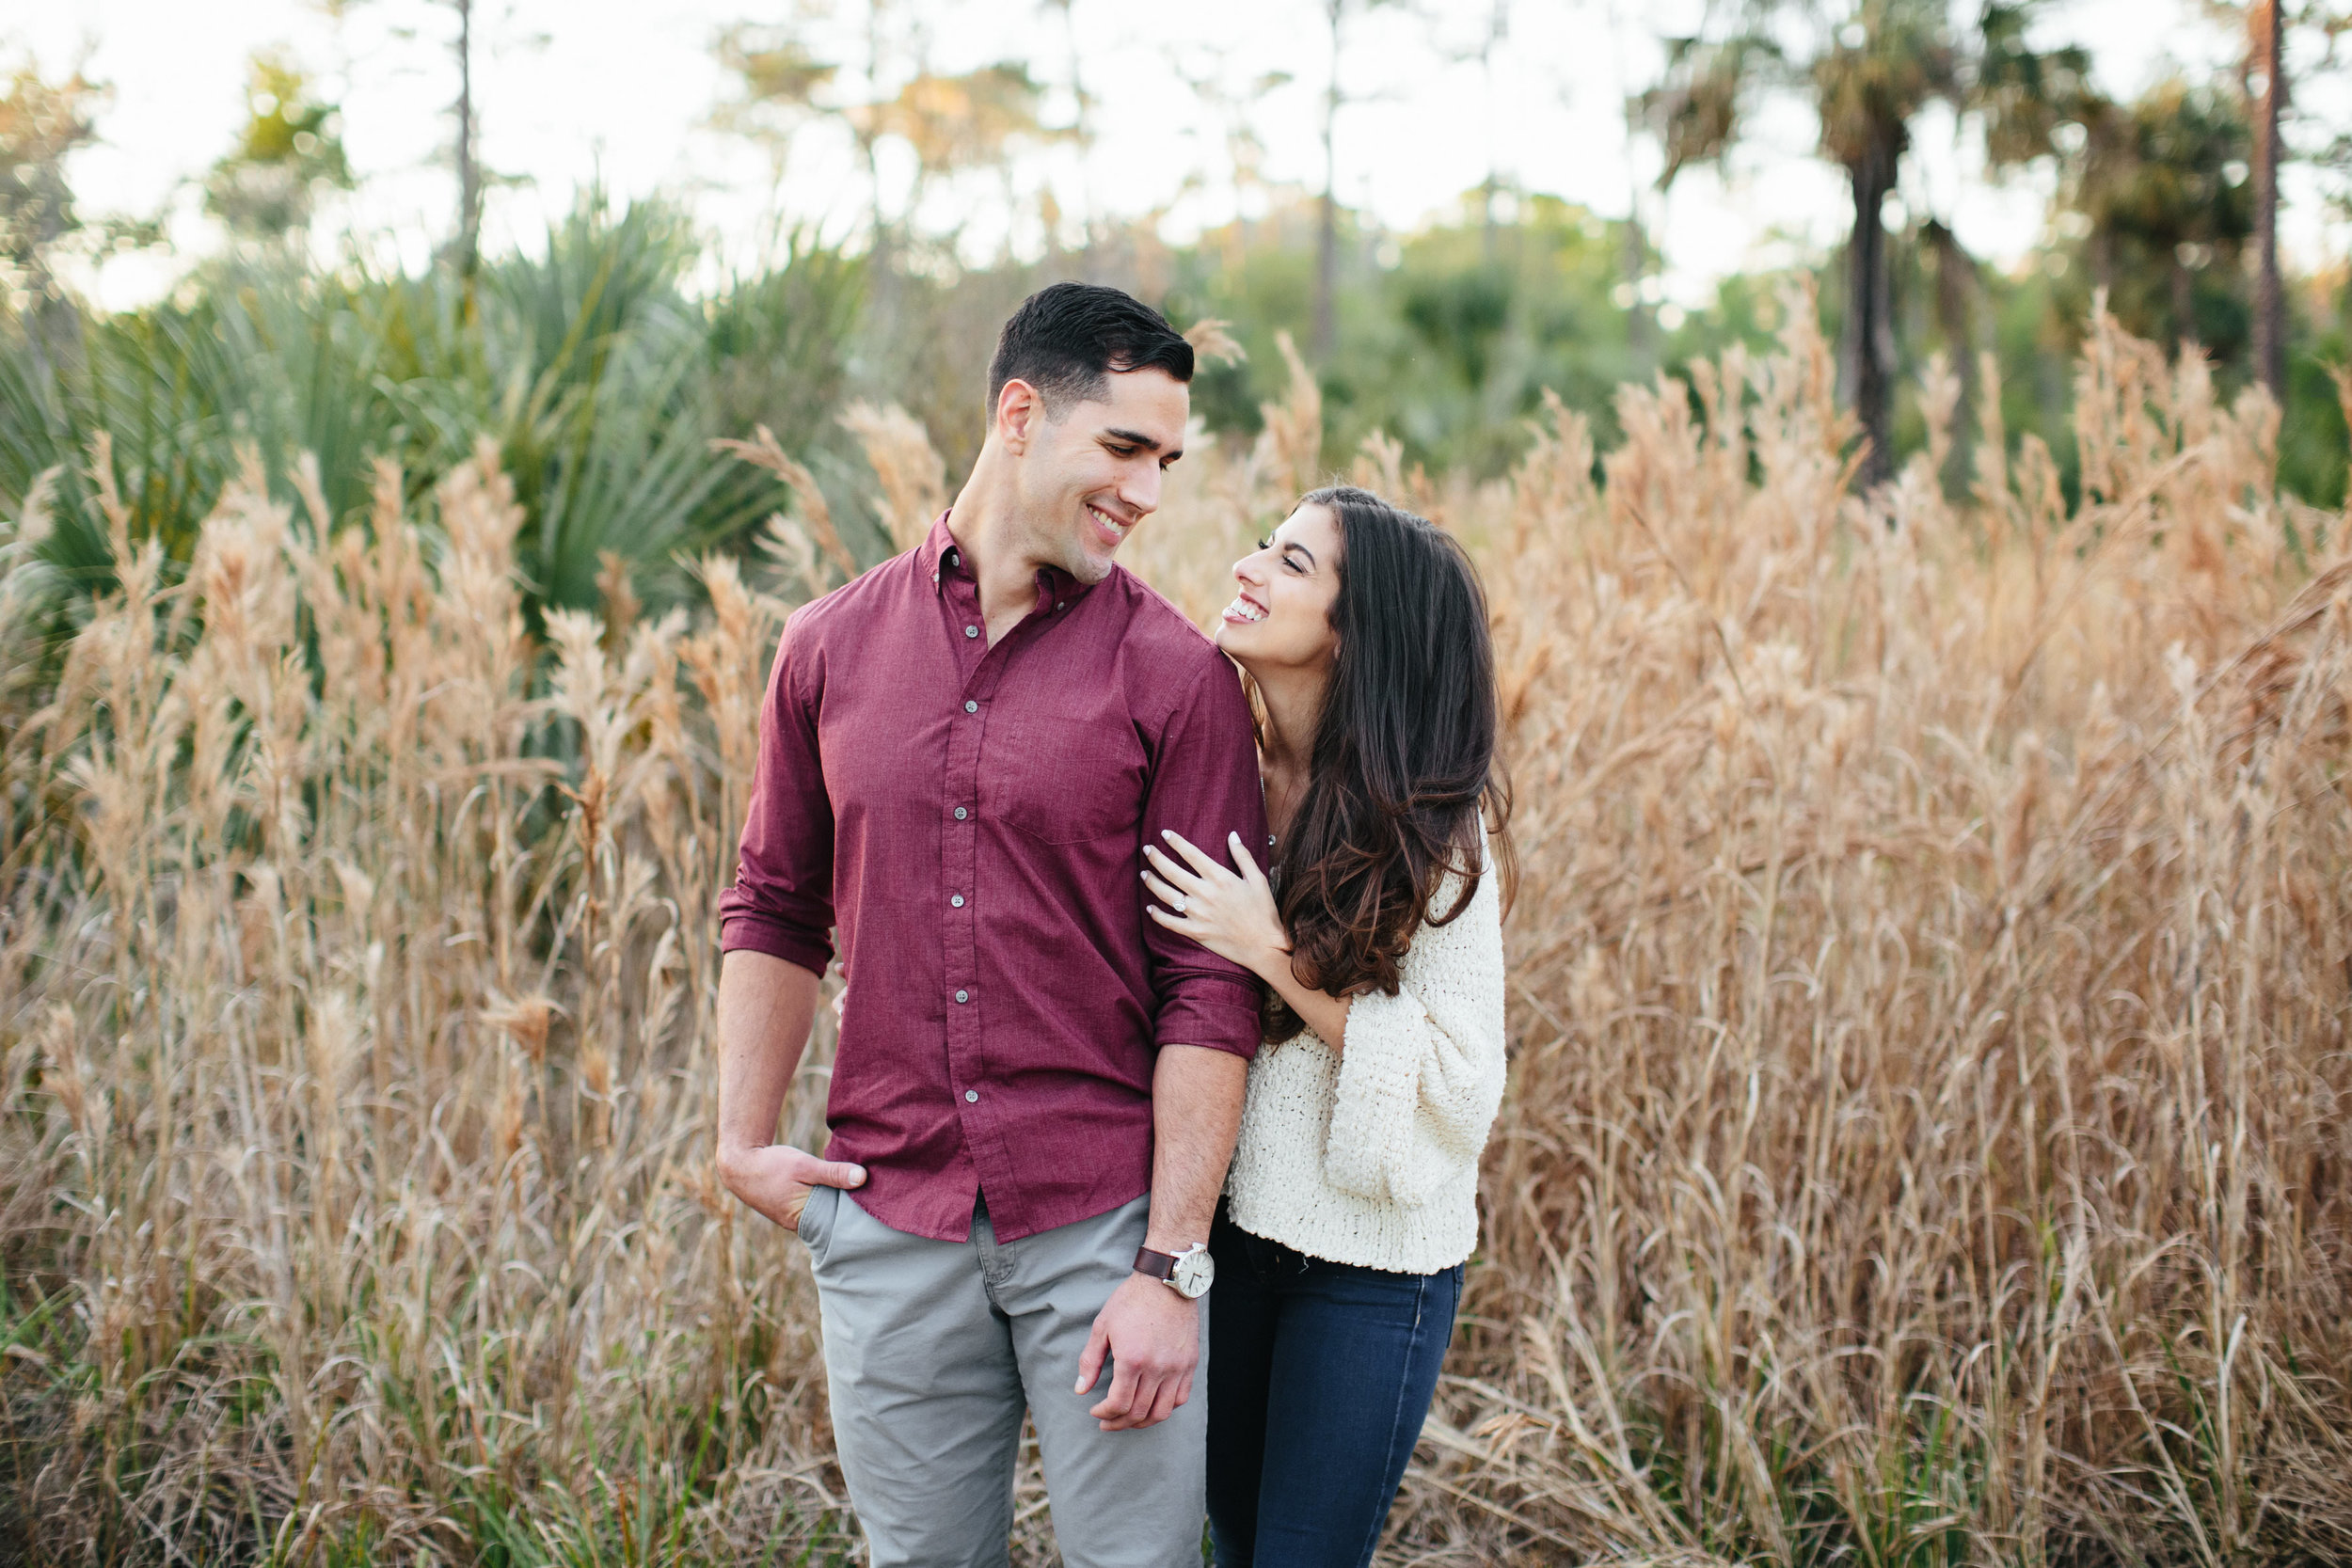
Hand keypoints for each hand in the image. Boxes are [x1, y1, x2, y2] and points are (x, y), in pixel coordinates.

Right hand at [716, 1142, 866, 1232]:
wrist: (740, 1164)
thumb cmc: (771, 1165)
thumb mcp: (804, 1166)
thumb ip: (832, 1172)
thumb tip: (863, 1178)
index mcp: (804, 1219)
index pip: (839, 1224)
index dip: (857, 1215)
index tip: (877, 1205)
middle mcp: (800, 1224)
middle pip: (833, 1221)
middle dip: (850, 1211)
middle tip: (875, 1199)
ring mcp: (795, 1218)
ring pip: (824, 1213)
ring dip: (838, 1203)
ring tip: (861, 1193)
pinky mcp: (792, 1208)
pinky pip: (815, 1207)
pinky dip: (827, 1199)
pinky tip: (840, 1189)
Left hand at [1075, 1272, 1199, 1430]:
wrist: (1166, 1282)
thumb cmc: (1131, 1301)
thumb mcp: (1102, 1327)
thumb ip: (1090, 1361)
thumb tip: (1081, 1390)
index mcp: (1132, 1359)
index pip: (1118, 1404)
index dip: (1104, 1413)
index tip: (1095, 1411)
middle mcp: (1157, 1368)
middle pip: (1139, 1412)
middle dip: (1119, 1422)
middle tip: (1107, 1421)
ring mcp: (1177, 1367)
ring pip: (1162, 1412)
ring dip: (1143, 1422)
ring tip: (1129, 1420)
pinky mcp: (1190, 1363)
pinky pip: (1181, 1398)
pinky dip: (1166, 1407)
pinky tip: (1152, 1404)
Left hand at [1143, 830, 1286, 977]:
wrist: (1264, 946)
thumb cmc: (1263, 912)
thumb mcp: (1258, 880)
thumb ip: (1243, 856)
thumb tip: (1232, 835)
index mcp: (1220, 878)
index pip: (1192, 854)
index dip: (1176, 842)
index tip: (1164, 834)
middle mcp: (1206, 894)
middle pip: (1173, 872)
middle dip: (1156, 858)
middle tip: (1146, 850)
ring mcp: (1199, 914)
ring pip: (1166, 895)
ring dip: (1152, 883)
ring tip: (1144, 874)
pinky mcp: (1196, 932)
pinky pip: (1170, 923)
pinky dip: (1157, 915)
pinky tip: (1149, 908)